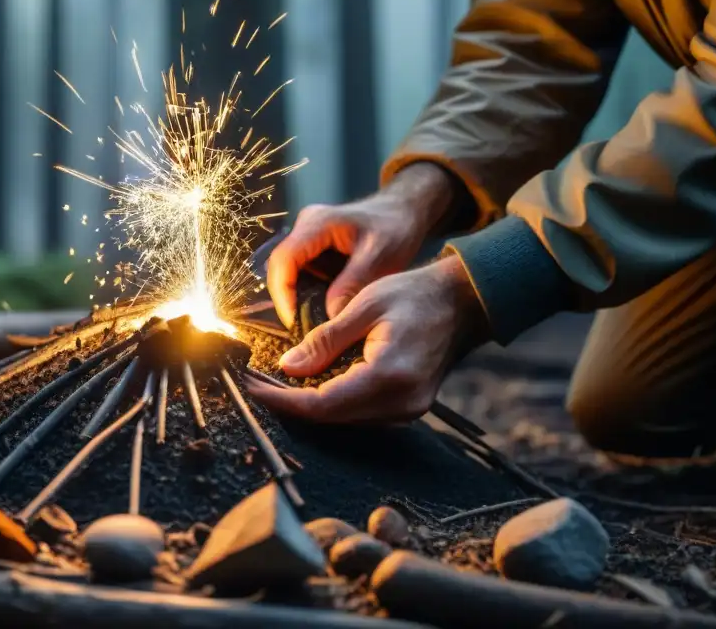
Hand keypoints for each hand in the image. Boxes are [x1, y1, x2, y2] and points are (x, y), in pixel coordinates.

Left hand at [249, 257, 487, 423]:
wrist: (463, 302)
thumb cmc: (414, 295)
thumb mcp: (362, 307)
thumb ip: (324, 341)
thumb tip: (287, 367)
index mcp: (389, 375)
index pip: (323, 403)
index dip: (283, 400)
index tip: (253, 388)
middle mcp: (401, 403)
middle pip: (332, 418)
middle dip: (290, 403)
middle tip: (257, 383)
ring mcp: (408, 410)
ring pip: (345, 419)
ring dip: (310, 404)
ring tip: (276, 382)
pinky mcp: (408, 408)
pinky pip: (361, 413)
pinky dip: (333, 401)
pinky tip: (311, 382)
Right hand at [266, 163, 458, 327]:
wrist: (404, 212)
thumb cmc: (396, 228)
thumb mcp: (380, 257)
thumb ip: (354, 284)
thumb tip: (331, 317)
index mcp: (317, 223)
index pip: (284, 259)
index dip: (282, 293)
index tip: (293, 322)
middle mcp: (305, 228)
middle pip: (280, 268)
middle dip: (285, 300)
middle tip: (298, 331)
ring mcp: (307, 238)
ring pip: (288, 274)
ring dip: (294, 300)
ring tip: (307, 327)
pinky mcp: (314, 250)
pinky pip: (301, 275)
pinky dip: (305, 295)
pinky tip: (317, 315)